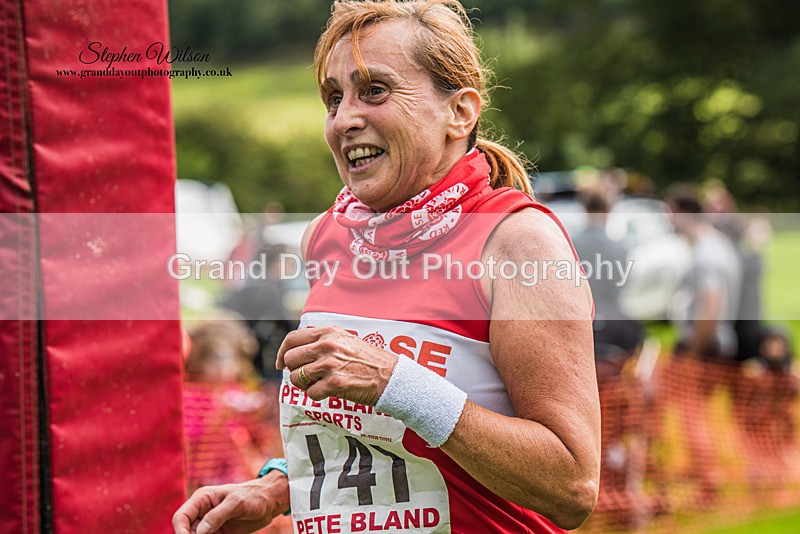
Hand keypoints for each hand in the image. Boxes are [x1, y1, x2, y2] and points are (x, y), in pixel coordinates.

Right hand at [172, 472, 288, 533]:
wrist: (269, 502)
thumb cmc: (253, 496)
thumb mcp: (236, 503)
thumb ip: (217, 515)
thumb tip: (199, 532)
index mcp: (202, 499)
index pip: (181, 517)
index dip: (181, 531)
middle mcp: (202, 512)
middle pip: (186, 531)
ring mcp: (209, 524)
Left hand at [276, 326, 397, 405]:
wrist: (389, 376)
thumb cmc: (367, 360)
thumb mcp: (345, 340)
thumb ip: (322, 340)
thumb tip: (295, 350)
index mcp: (328, 333)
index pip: (292, 339)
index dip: (282, 352)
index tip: (282, 363)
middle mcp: (326, 346)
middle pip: (290, 359)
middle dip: (294, 370)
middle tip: (306, 376)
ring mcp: (329, 365)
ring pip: (296, 378)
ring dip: (305, 385)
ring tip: (319, 383)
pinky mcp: (334, 384)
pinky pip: (310, 393)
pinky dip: (317, 395)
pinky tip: (329, 391)